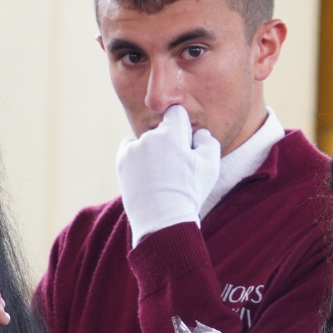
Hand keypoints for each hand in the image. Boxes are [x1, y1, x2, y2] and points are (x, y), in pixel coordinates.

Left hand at [117, 104, 221, 247]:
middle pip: (161, 130)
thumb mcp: (210, 166)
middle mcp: (149, 136)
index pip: (176, 112)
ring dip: (152, 151)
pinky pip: (130, 149)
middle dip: (168, 142)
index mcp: (172, 134)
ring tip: (160, 176)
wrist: (162, 221)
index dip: (182, 125)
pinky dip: (137, 157)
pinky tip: (146, 175)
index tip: (184, 139)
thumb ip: (207, 141)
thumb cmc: (190, 193)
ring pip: (146, 141)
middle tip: (175, 168)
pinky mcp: (121, 160)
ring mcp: (133, 148)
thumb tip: (198, 132)